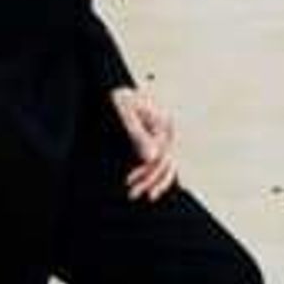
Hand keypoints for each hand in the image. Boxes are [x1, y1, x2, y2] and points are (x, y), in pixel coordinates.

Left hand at [110, 86, 176, 202]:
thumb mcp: (127, 114)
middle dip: (153, 181)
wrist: (116, 88)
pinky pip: (155, 159)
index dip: (151, 174)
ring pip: (162, 164)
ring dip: (150, 179)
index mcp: (164, 124)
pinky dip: (147, 171)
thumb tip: (152, 158)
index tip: (138, 184)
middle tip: (135, 194)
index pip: (163, 157)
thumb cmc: (121, 97)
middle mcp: (166, 131)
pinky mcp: (154, 139)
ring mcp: (161, 135)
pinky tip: (138, 180)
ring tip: (134, 192)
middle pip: (167, 163)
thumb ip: (139, 136)